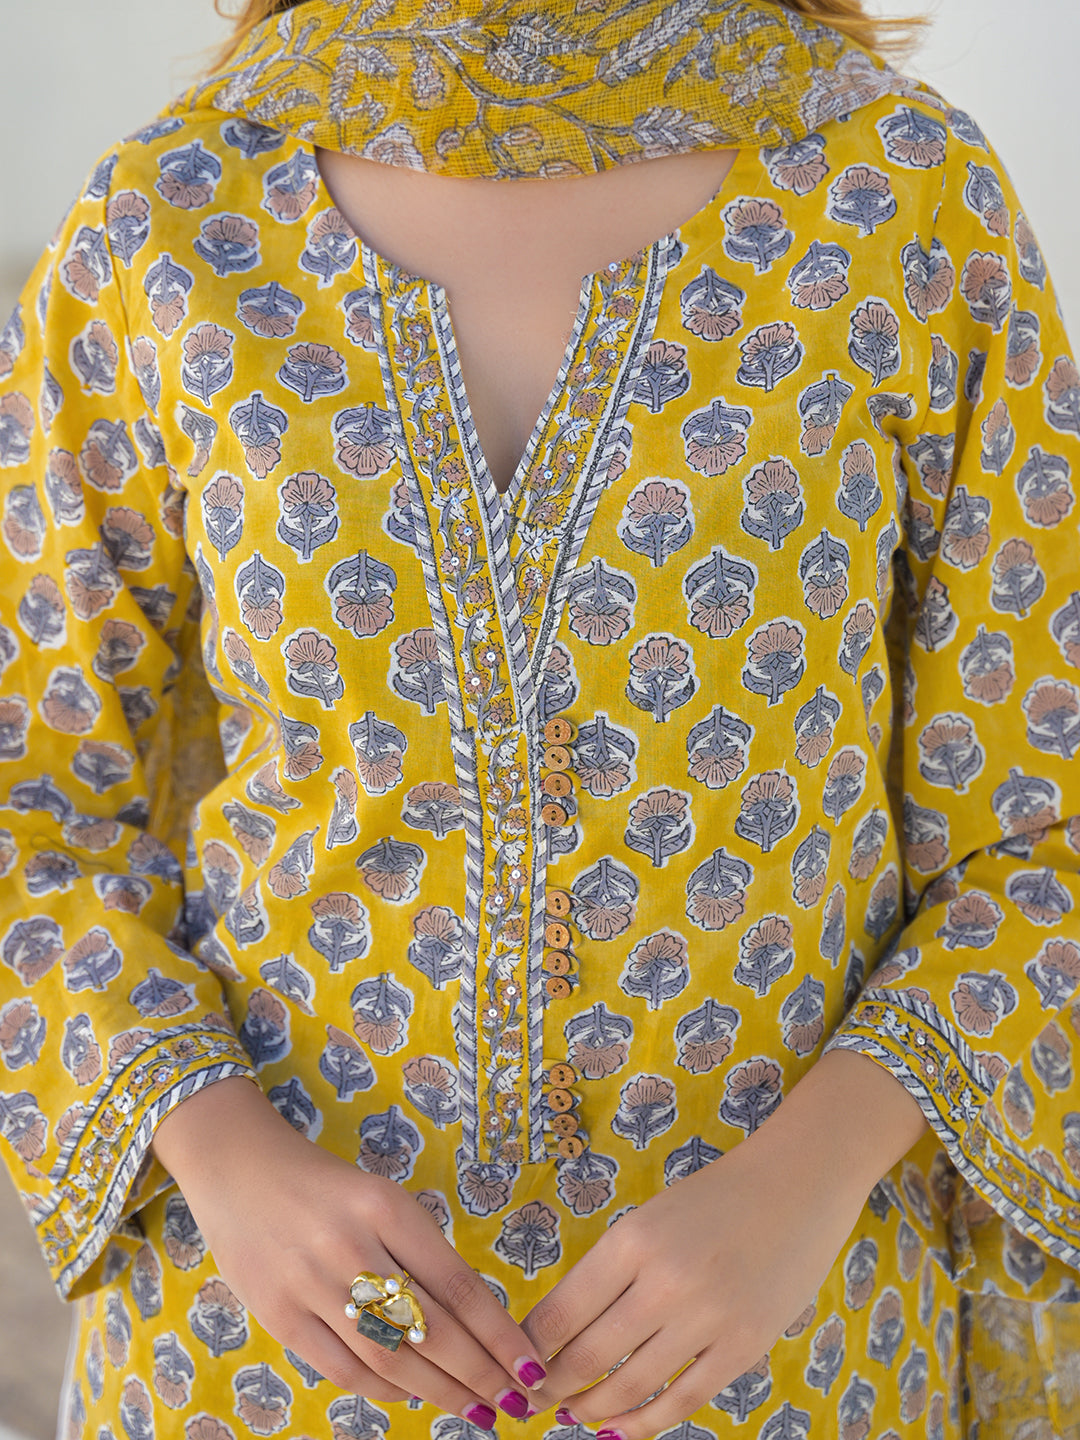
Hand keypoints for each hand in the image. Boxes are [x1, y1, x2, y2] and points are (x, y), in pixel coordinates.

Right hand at [153, 1079, 544, 1425]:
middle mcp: (352, 1246)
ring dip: (440, 1393)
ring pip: (390, 1359)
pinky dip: (386, 1391)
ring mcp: (311, 1284)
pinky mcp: (279, 1315)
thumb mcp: (384, 1199)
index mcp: (388, 1208)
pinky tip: (415, 1397)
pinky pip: (344, 1370)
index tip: (531, 1367)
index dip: (500, 1336)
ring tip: (477, 1410)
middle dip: (481, 1374)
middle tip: (516, 1402)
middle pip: (431, 1329)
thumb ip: (422, 1254)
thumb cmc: (327, 1187)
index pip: (459, 1286)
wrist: (241, 1168)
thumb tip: (476, 1324)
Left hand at [520, 1052, 925, 1437]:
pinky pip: (684, 1398)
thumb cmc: (715, 1198)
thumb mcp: (650, 1219)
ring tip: (574, 1414)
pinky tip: (622, 1427)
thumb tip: (559, 1329)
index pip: (562, 1311)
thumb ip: (610, 1270)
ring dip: (593, 1408)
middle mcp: (665, 1280)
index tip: (516, 1363)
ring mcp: (709, 1317)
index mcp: (632, 1239)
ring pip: (632, 1385)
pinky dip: (645, 1421)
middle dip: (553, 1386)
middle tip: (535, 1398)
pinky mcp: (745, 1345)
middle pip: (589, 1355)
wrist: (798, 1183)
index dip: (531, 1348)